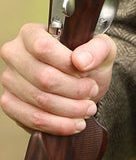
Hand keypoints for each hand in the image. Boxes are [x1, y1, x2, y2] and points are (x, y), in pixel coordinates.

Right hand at [0, 23, 115, 134]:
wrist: (82, 87)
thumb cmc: (88, 65)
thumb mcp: (102, 50)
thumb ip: (98, 49)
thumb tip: (81, 61)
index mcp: (31, 34)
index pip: (43, 48)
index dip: (69, 66)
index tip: (87, 75)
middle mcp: (14, 54)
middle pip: (45, 78)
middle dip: (76, 91)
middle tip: (92, 93)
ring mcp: (9, 79)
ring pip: (42, 101)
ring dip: (72, 110)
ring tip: (88, 109)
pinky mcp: (10, 103)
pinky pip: (33, 119)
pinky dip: (60, 125)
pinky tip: (76, 124)